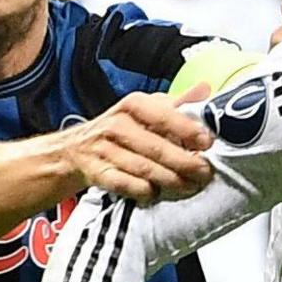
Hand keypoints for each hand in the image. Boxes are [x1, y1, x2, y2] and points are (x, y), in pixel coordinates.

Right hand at [65, 86, 215, 204]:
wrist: (74, 150)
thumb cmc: (119, 129)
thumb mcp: (145, 109)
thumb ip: (177, 103)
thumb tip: (205, 89)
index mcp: (133, 105)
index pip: (163, 115)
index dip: (187, 129)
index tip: (207, 142)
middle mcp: (117, 125)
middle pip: (156, 147)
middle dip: (185, 163)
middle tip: (204, 172)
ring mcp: (105, 150)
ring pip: (144, 169)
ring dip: (171, 180)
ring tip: (190, 185)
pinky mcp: (98, 173)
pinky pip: (125, 185)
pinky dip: (143, 191)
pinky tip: (156, 192)